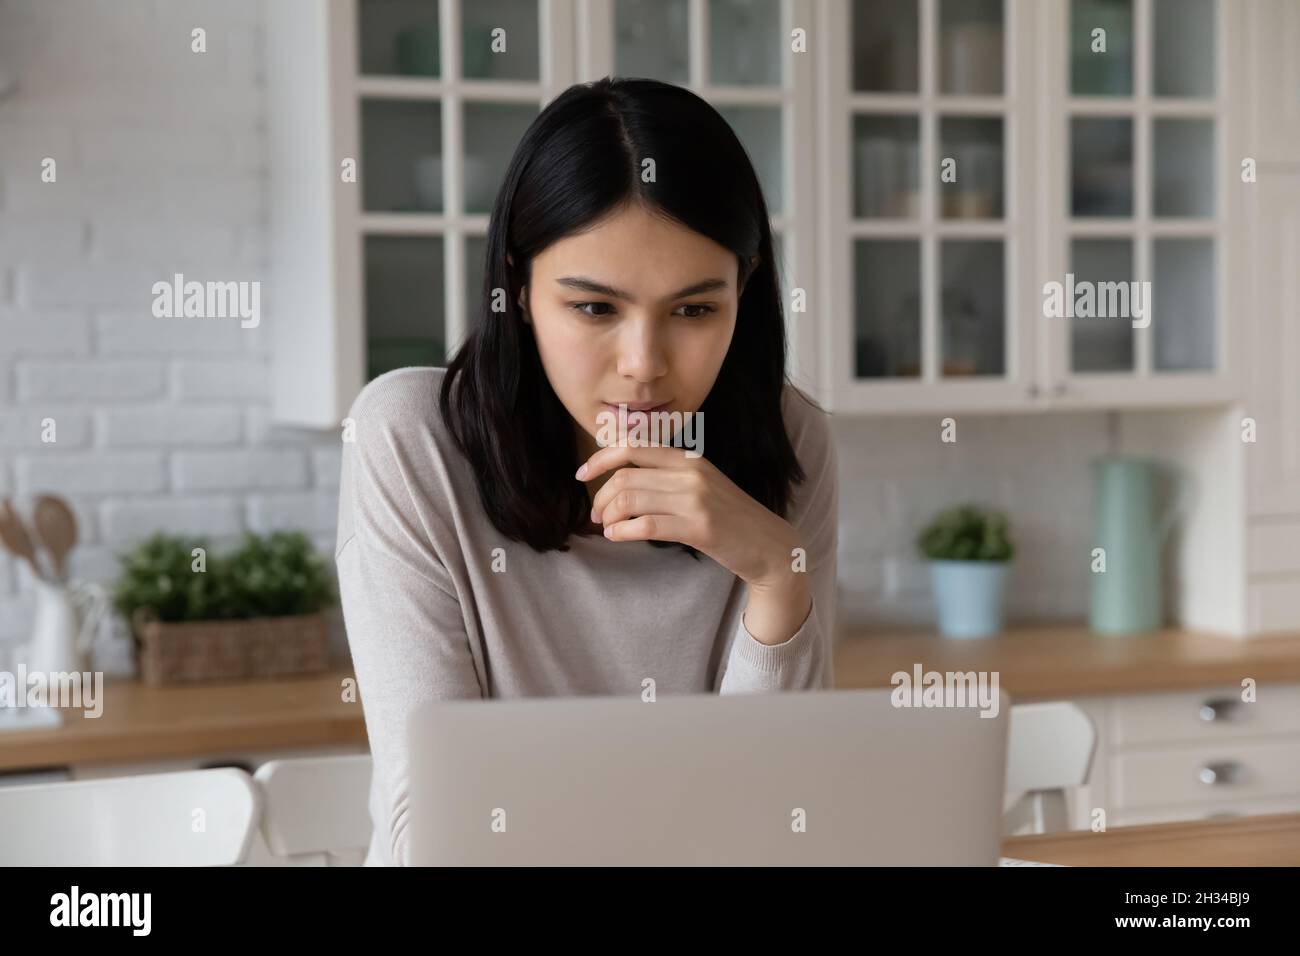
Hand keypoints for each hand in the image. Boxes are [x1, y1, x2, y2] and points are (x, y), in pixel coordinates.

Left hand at [579, 444, 803, 591]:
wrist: (768, 544)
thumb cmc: (728, 517)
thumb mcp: (700, 484)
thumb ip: (667, 476)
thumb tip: (620, 478)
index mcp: (688, 458)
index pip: (633, 447)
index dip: (600, 459)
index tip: (581, 474)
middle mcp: (690, 473)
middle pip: (625, 477)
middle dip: (600, 497)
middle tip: (596, 516)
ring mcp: (695, 499)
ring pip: (630, 500)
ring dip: (609, 517)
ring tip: (607, 529)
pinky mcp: (698, 527)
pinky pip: (646, 526)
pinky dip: (622, 532)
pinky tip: (617, 536)